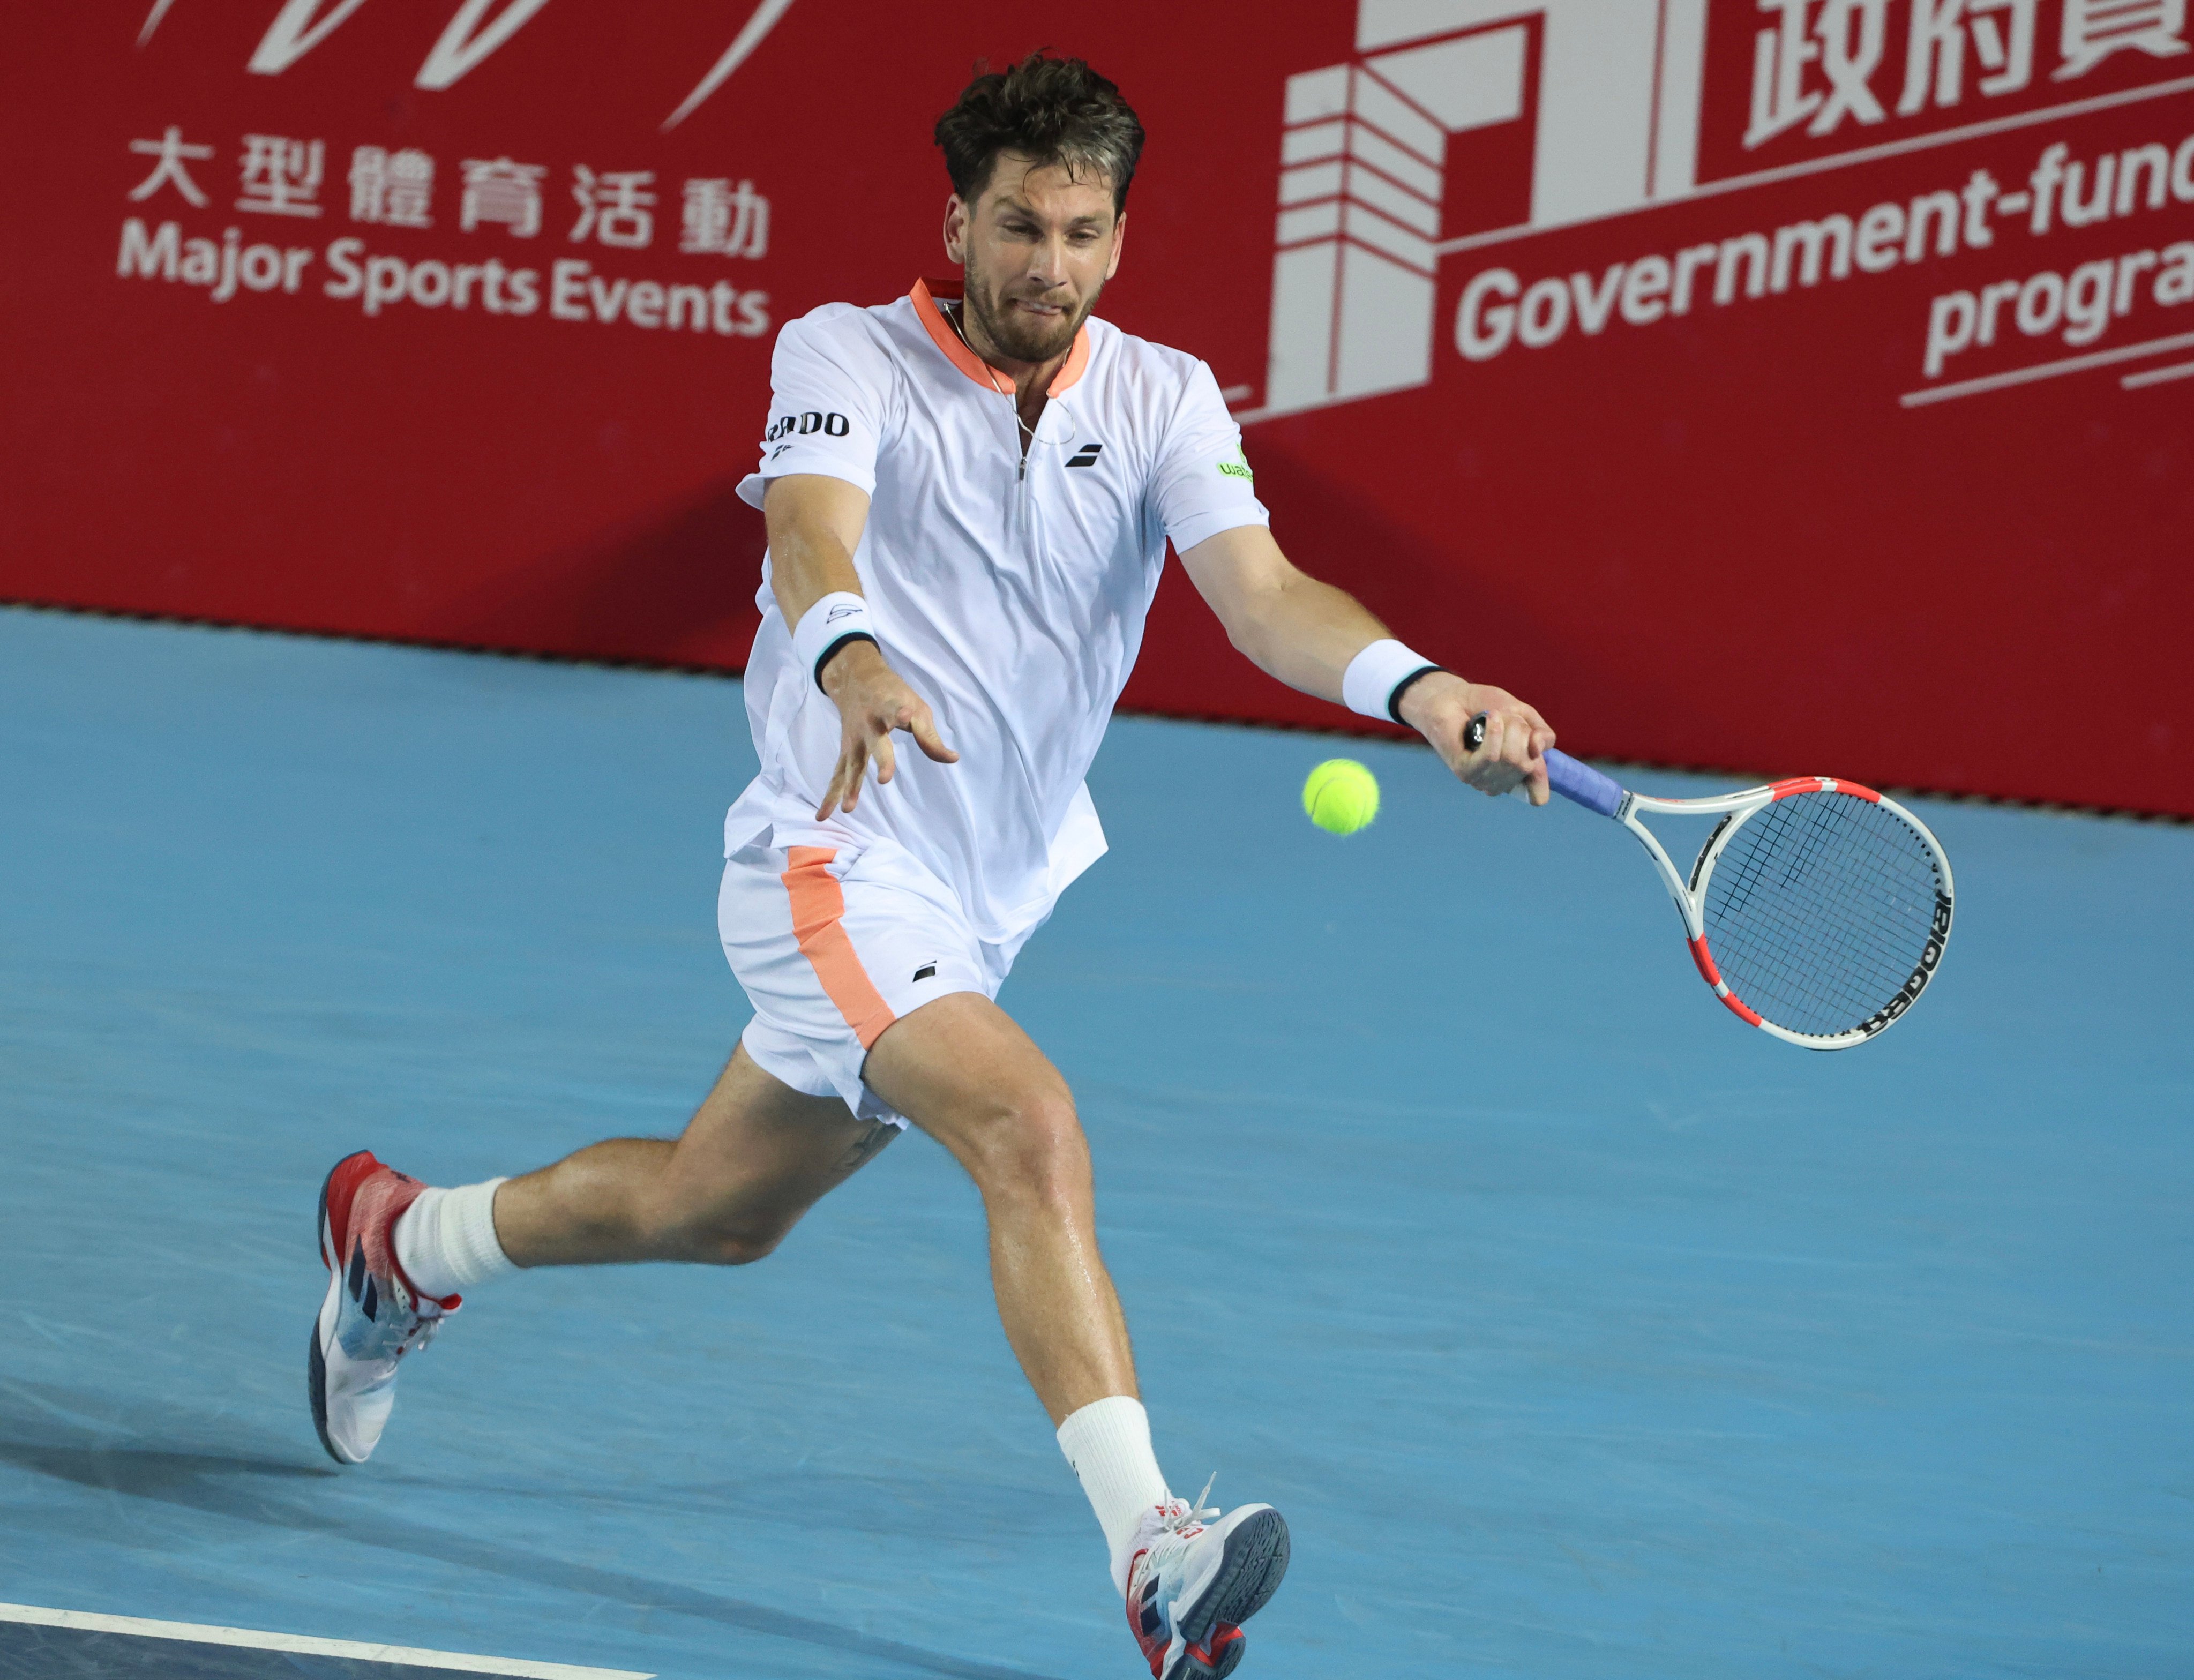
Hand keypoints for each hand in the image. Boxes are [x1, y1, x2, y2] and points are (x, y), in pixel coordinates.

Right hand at [816, 641, 957, 818]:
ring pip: (852, 765)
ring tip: (848, 809)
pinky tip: (822, 816)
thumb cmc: (893, 695)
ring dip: (850, 787)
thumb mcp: (917, 708)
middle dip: (881, 761)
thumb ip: (930, 737)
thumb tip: (953, 759)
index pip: (896, 711)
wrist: (855, 679)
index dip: (902, 713)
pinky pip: (837, 775)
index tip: (906, 715)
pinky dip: (830, 795)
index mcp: (888, 708)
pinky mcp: (846, 751)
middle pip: (876, 745)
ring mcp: (854, 740)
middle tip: (884, 779)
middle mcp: (869, 725)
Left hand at [1398, 672, 1555, 804]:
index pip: (1537, 796)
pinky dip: (1494, 734)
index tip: (1533, 747)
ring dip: (1508, 727)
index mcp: (1516, 775)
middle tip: (1504, 716)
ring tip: (1493, 715)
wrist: (1452, 696)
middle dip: (1522, 731)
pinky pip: (1491, 757)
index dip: (1540, 776)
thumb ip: (1543, 734)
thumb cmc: (1487, 707)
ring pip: (1511, 759)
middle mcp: (1500, 783)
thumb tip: (1539, 751)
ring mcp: (1482, 780)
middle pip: (1528, 765)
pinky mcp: (1465, 772)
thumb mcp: (1524, 715)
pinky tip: (1490, 718)